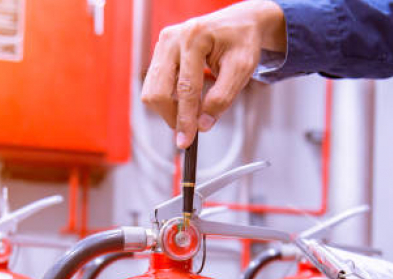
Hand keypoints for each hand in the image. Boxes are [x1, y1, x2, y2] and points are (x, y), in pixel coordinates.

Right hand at [141, 0, 286, 148]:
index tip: (186, 141)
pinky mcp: (160, 52)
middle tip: (188, 129)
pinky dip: (168, 98)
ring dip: (168, 108)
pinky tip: (185, 99)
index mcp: (194, 38)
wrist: (238, 23)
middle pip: (158, 91)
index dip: (185, 119)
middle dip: (171, 116)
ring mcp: (163, 44)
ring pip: (152, 90)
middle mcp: (173, 38)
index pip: (185, 89)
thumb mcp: (241, 70)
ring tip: (190, 111)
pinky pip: (155, 84)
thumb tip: (203, 124)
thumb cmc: (241, 41)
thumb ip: (222, 98)